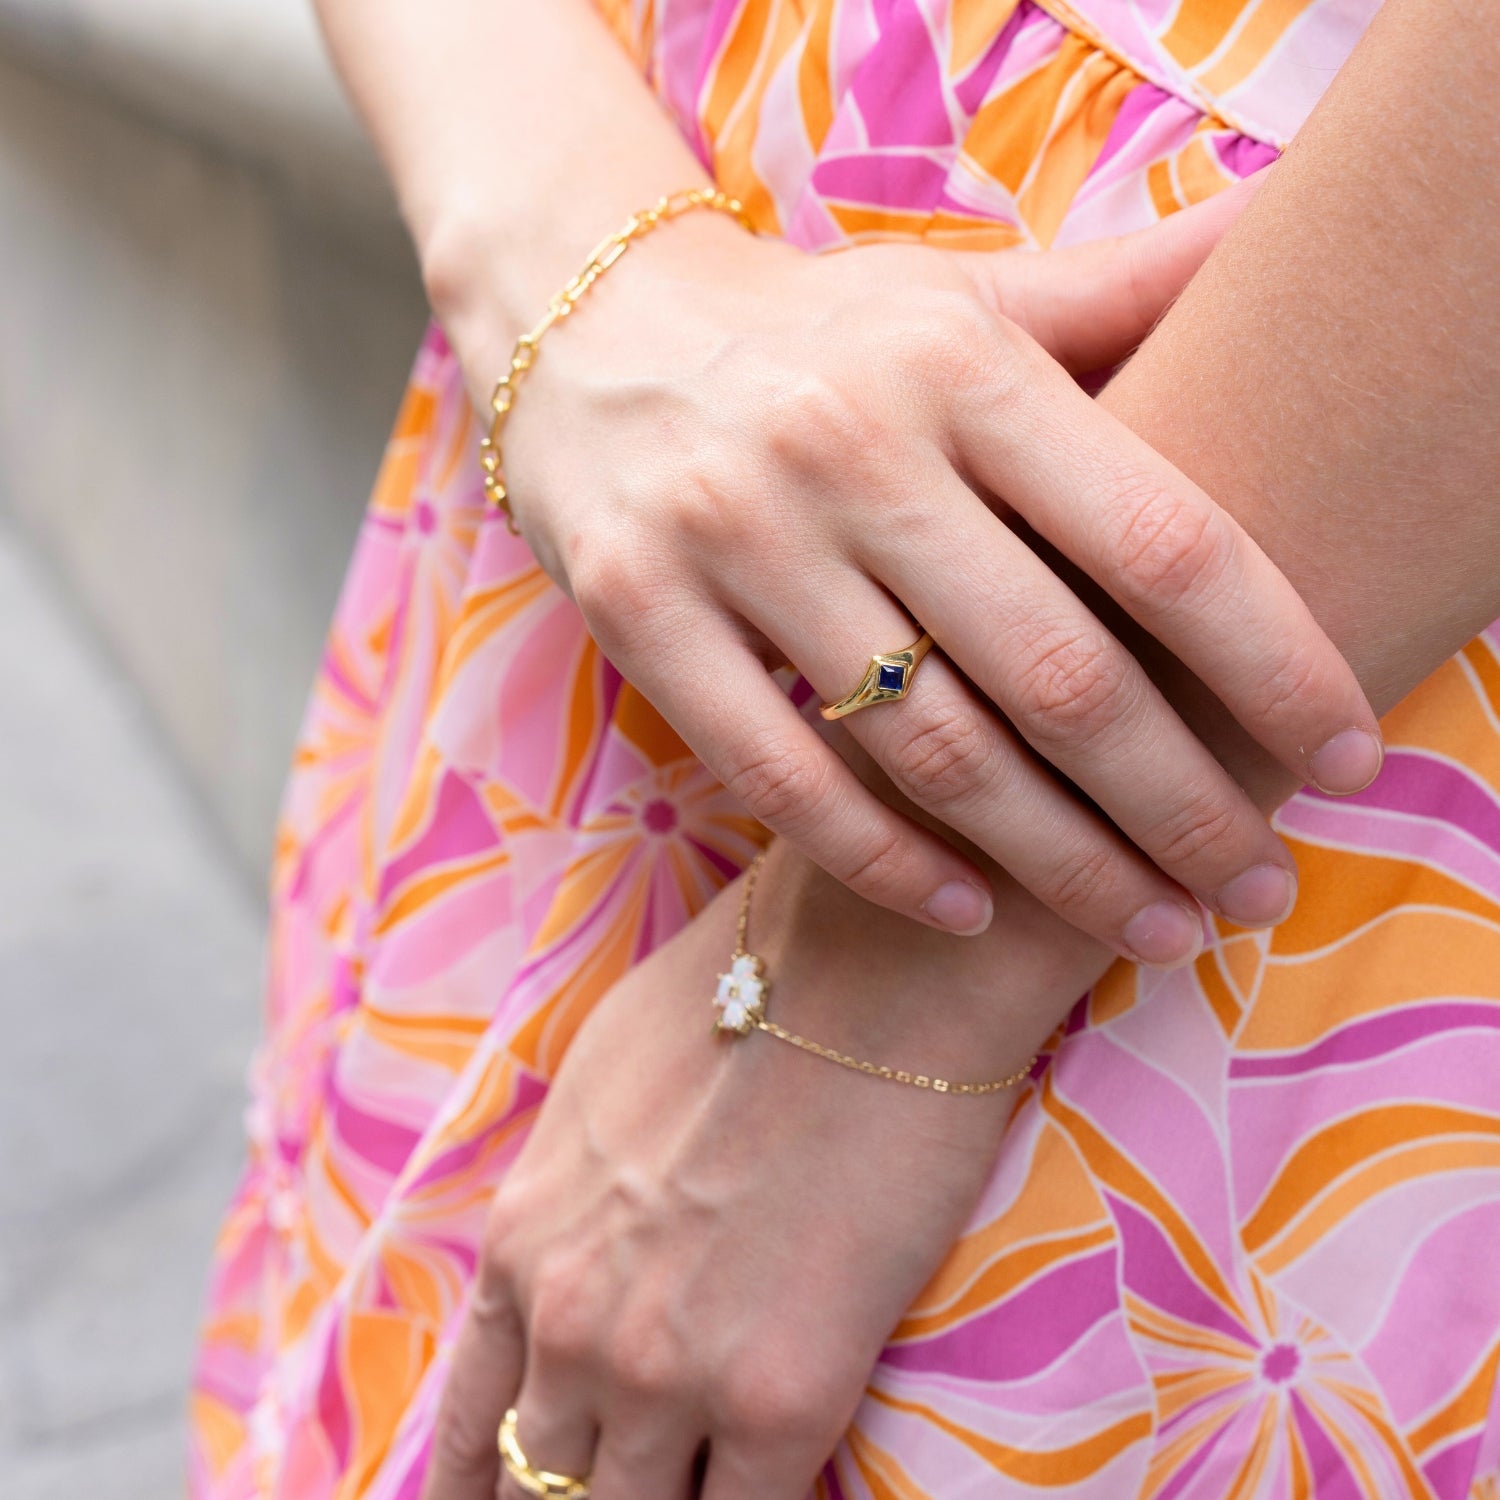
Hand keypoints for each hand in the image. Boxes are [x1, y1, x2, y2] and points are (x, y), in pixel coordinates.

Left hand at [419, 845, 1069, 1499]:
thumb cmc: (742, 990)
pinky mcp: (785, 1397)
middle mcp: (573, 1326)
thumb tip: (568, 1244)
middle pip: (545, 1493)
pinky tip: (775, 1495)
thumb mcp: (598, 1079)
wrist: (869, 968)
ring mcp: (671, 1373)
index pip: (472, 1428)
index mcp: (522, 1245)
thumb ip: (566, 1192)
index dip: (480, 1493)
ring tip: (682, 1499)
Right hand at [435, 174, 1381, 965]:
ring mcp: (732, 535)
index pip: (1160, 537)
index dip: (1271, 663)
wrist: (591, 327)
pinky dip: (885, 863)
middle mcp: (849, 447)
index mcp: (960, 366)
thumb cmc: (820, 334)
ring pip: (927, 747)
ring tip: (1150, 928)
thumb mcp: (965, 295)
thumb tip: (1283, 226)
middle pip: (1058, 675)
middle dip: (1179, 805)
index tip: (1345, 760)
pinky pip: (781, 774)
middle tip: (1255, 887)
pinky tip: (973, 911)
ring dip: (1058, 862)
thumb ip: (1123, 292)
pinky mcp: (637, 611)